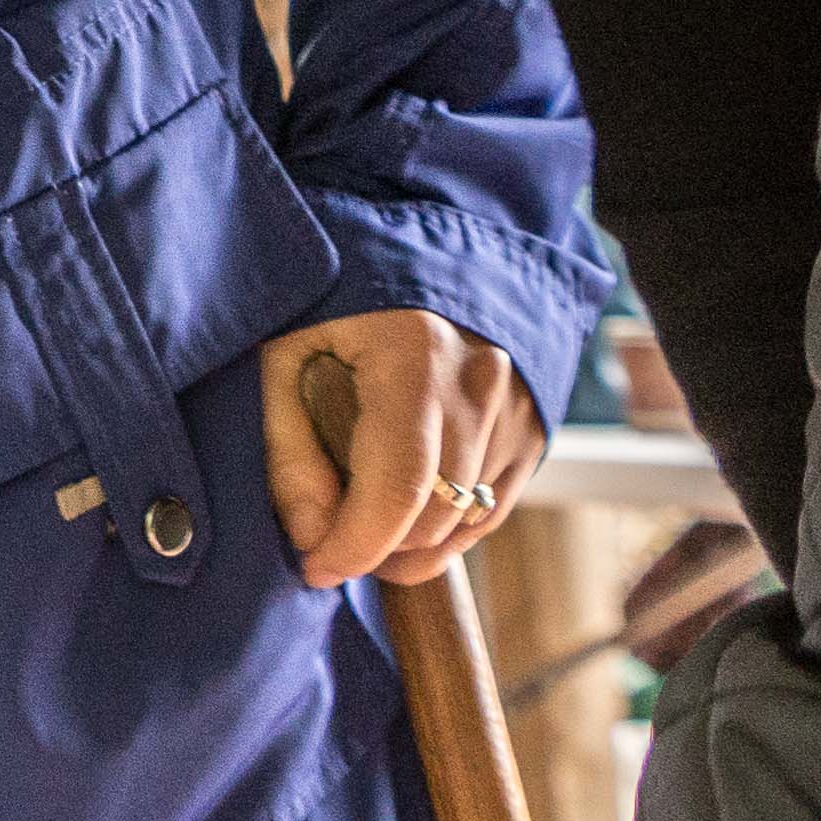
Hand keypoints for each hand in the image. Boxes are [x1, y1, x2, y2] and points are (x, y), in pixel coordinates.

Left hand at [262, 309, 547, 589]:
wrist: (423, 254)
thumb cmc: (337, 301)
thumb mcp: (286, 356)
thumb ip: (291, 449)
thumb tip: (313, 537)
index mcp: (416, 356)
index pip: (397, 490)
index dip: (353, 546)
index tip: (313, 567)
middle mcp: (482, 384)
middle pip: (433, 515)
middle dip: (373, 548)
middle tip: (325, 537)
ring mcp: (518, 407)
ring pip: (464, 524)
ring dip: (408, 544)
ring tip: (359, 520)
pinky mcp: (535, 428)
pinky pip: (491, 511)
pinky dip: (446, 529)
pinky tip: (405, 513)